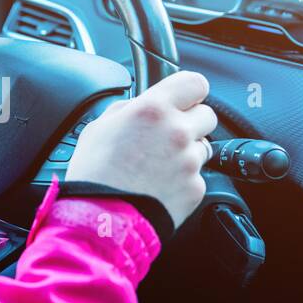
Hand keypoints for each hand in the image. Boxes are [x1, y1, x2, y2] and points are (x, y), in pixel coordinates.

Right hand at [65, 71, 216, 227]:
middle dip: (190, 122)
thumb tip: (138, 105)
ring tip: (158, 165)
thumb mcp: (99, 127)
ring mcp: (190, 161)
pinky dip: (183, 179)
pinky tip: (160, 185)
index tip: (184, 99)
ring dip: (187, 152)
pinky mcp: (196, 187)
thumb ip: (127, 109)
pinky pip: (197, 175)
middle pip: (207, 114)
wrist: (102, 219)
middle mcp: (177, 131)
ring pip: (203, 146)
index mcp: (153, 109)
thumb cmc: (95, 174)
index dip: (190, 91)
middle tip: (167, 136)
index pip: (195, 83)